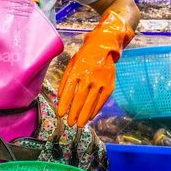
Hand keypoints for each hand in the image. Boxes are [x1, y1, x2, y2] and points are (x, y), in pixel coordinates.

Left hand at [57, 11, 134, 127]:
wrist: (105, 46)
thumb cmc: (84, 56)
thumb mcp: (72, 63)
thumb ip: (66, 79)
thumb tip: (60, 97)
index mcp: (77, 70)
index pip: (69, 90)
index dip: (64, 103)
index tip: (60, 114)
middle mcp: (89, 76)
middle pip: (80, 99)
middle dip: (73, 113)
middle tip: (69, 123)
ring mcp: (101, 81)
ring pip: (91, 102)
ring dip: (84, 115)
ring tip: (78, 124)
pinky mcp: (110, 85)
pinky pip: (102, 100)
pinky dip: (95, 110)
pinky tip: (90, 117)